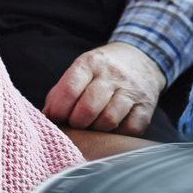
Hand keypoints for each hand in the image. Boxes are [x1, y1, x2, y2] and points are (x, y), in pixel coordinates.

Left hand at [43, 41, 166, 135]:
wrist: (141, 57)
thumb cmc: (102, 70)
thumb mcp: (80, 70)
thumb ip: (60, 92)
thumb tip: (46, 117)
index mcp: (91, 62)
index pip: (70, 88)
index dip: (59, 109)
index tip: (57, 118)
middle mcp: (113, 74)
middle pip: (89, 107)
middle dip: (76, 123)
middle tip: (75, 124)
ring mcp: (132, 90)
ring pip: (109, 120)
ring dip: (96, 130)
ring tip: (93, 126)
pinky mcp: (146, 106)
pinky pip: (130, 129)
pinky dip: (118, 134)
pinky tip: (112, 128)